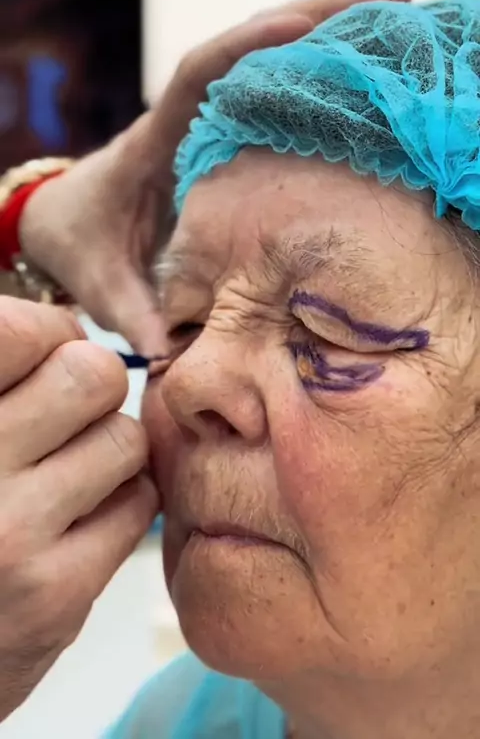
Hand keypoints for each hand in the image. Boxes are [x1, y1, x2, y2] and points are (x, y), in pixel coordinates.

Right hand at [0, 297, 157, 720]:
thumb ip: (8, 373)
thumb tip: (75, 331)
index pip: (20, 331)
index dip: (50, 333)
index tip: (47, 355)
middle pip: (93, 374)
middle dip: (92, 388)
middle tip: (66, 419)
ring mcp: (7, 533)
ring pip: (124, 438)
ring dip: (108, 451)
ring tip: (67, 477)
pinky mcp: (52, 593)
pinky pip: (139, 502)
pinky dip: (120, 505)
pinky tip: (79, 523)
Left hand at [20, 0, 409, 354]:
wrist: (65, 222)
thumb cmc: (81, 243)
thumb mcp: (102, 284)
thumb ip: (134, 315)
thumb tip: (176, 357)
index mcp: (154, 141)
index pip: (197, 75)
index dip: (248, 46)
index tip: (302, 25)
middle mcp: (187, 119)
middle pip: (249, 46)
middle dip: (315, 15)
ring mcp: (210, 123)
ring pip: (267, 60)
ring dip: (326, 32)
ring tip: (394, 15)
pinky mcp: (226, 137)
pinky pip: (273, 91)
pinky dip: (316, 71)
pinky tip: (364, 67)